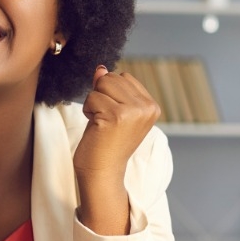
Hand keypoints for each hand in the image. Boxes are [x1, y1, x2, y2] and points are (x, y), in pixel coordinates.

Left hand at [74, 65, 160, 179]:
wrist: (103, 173)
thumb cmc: (107, 144)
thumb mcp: (113, 111)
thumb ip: (110, 89)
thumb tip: (101, 67)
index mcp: (151, 106)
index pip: (124, 78)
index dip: (111, 94)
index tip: (114, 117)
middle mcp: (146, 107)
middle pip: (112, 77)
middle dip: (101, 96)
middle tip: (106, 121)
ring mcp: (133, 111)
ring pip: (101, 84)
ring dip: (94, 103)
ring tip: (101, 124)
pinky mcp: (116, 116)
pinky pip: (92, 97)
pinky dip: (88, 111)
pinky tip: (96, 128)